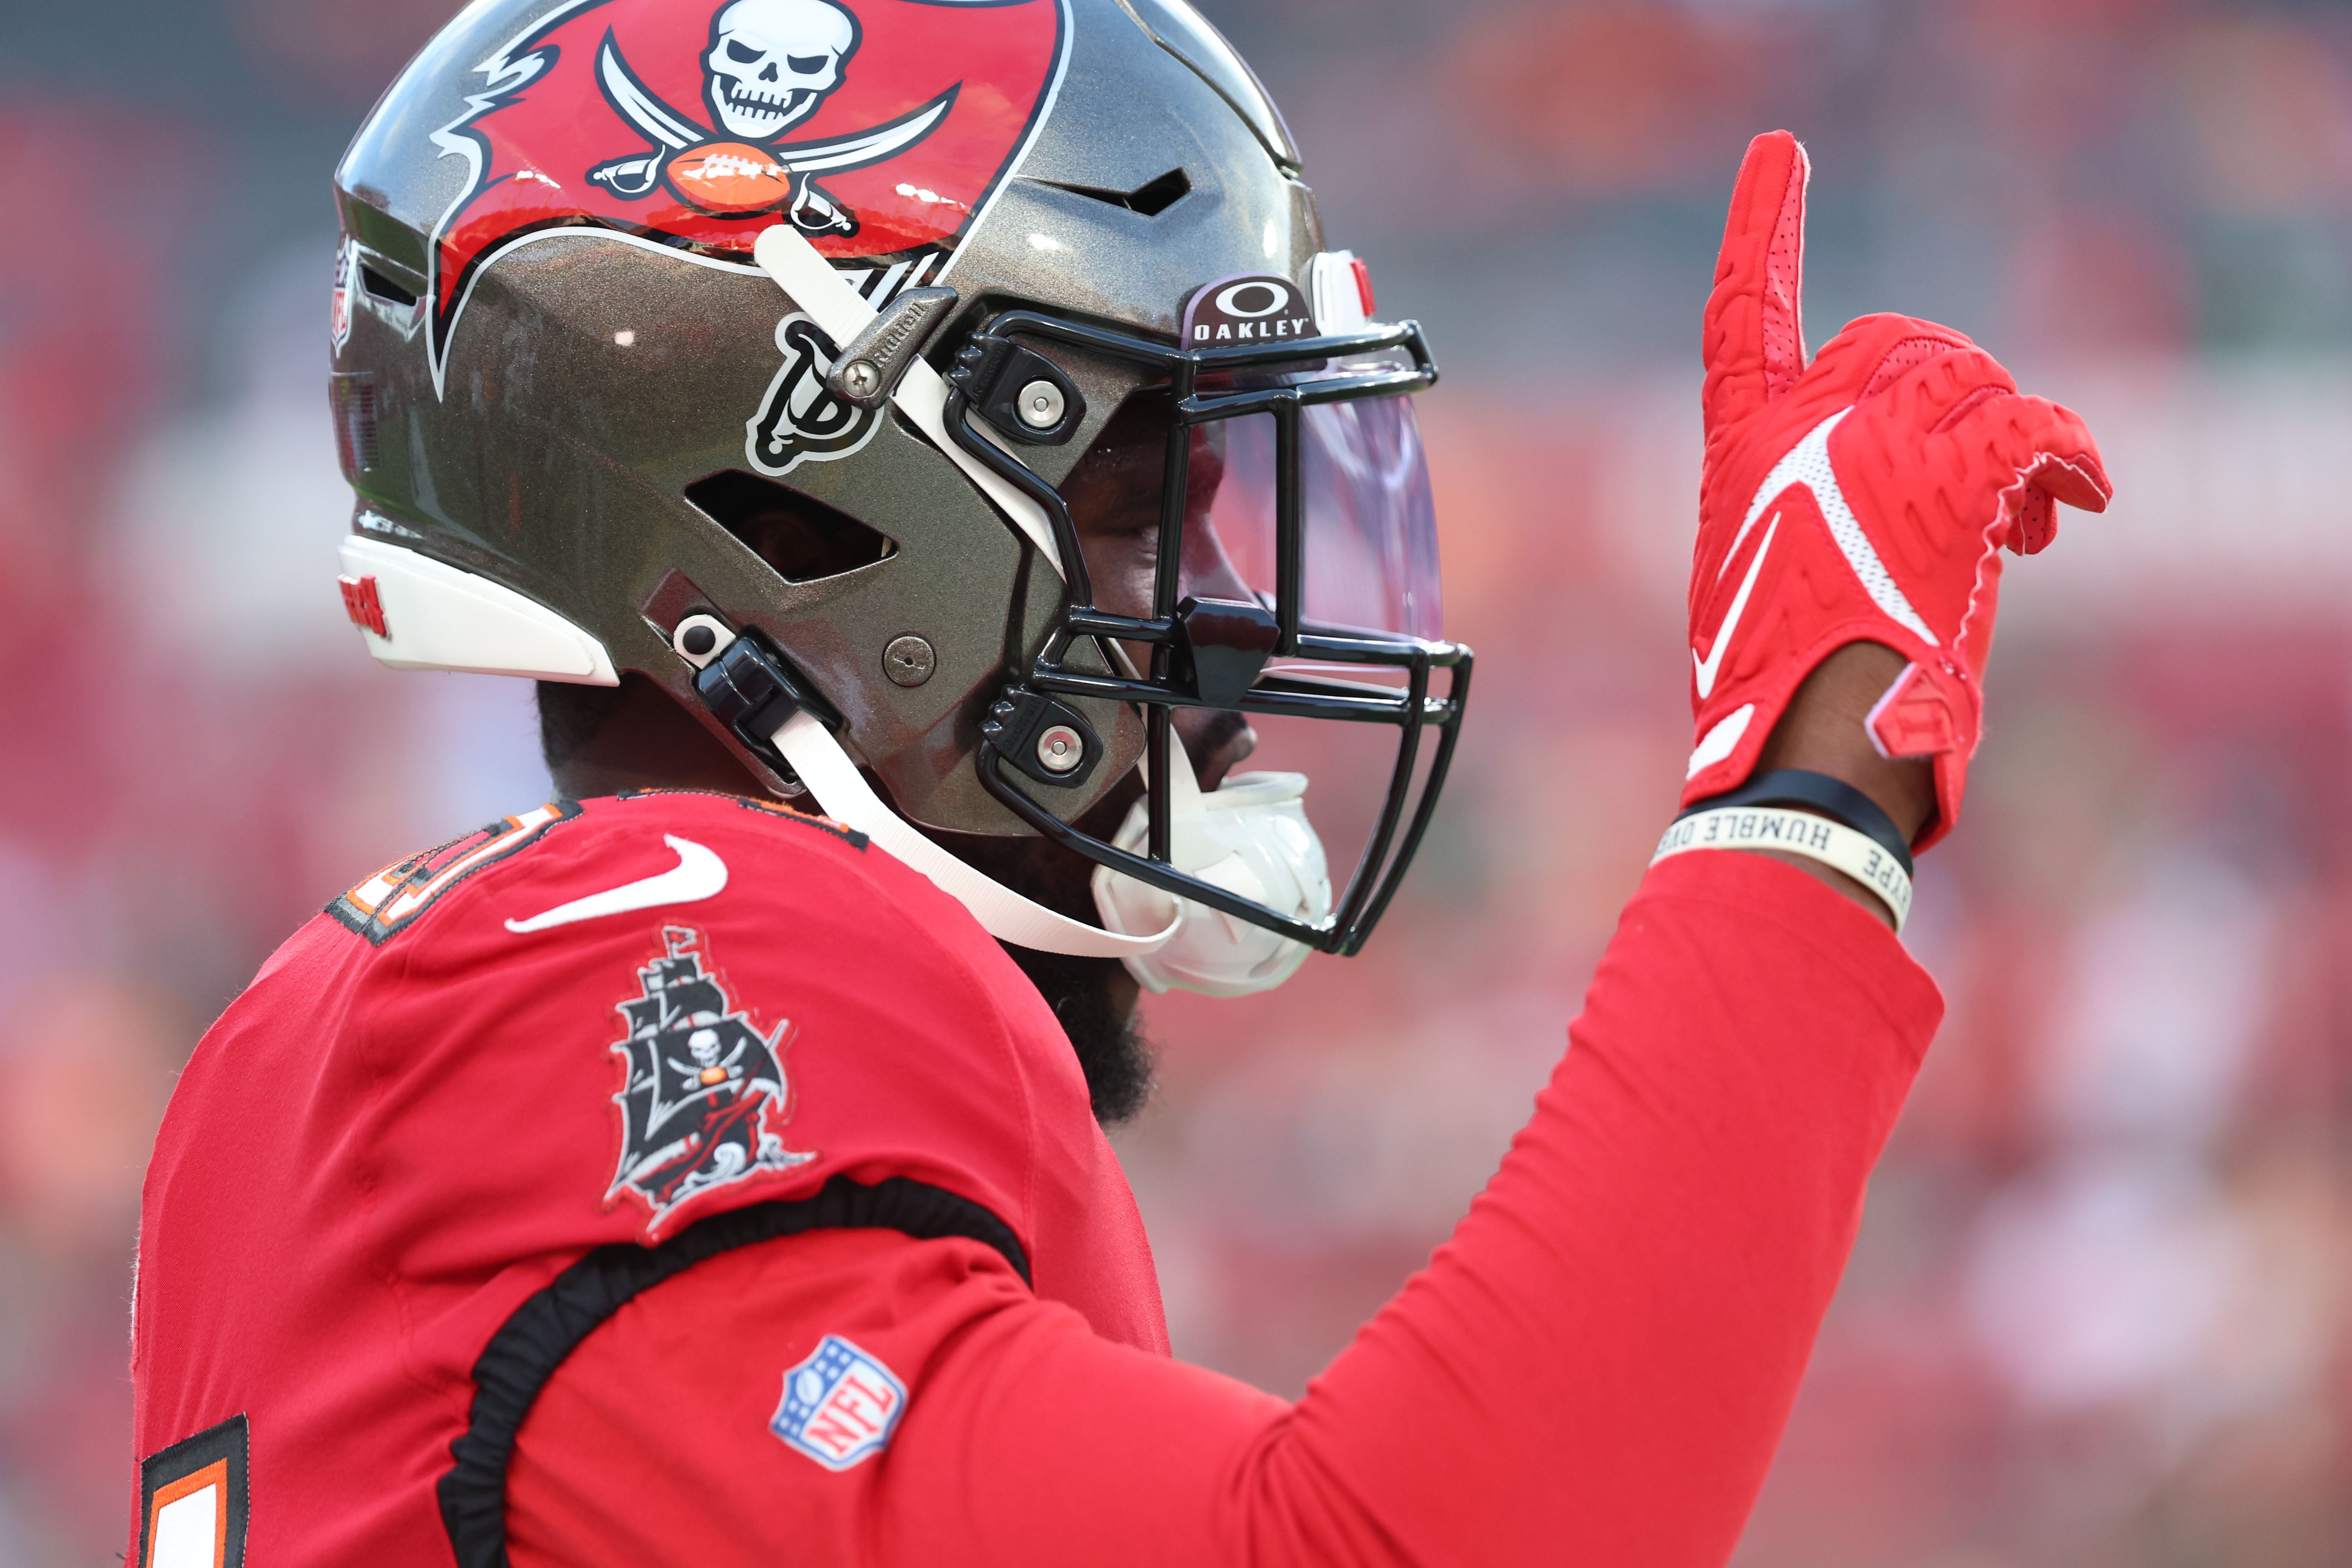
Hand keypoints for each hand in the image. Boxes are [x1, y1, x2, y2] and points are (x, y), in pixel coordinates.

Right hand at [1688, 131, 2111, 849]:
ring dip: (2009, 444)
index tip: (1779, 155)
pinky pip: (2033, 428)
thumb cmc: (1783, 688)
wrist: (1813, 744)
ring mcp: (1870, 445)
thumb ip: (1805, 502)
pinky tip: (2082, 502)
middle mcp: (1798, 429)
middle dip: (1948, 396)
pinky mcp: (1948, 477)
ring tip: (2026, 526)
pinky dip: (2070, 460)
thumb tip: (1889, 508)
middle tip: (1982, 481)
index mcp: (1740, 452)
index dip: (1761, 232)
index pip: (1742, 317)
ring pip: (1969, 382)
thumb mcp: (1762, 576)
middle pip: (1893, 344)